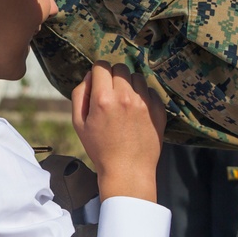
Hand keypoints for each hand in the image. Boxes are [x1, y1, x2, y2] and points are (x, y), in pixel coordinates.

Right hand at [71, 62, 165, 202]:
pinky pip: (150, 90)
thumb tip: (89, 76)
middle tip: (112, 93)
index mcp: (103, 99)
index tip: (100, 81)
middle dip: (114, 76)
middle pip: (120, 67)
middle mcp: (125, 97)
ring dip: (130, 84)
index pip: (101, 66)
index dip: (98, 72)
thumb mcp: (79, 124)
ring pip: (137, 76)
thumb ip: (80, 95)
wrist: (128, 171)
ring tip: (126, 102)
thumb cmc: (100, 149)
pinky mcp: (158, 110)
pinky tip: (137, 111)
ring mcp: (144, 103)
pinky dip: (143, 95)